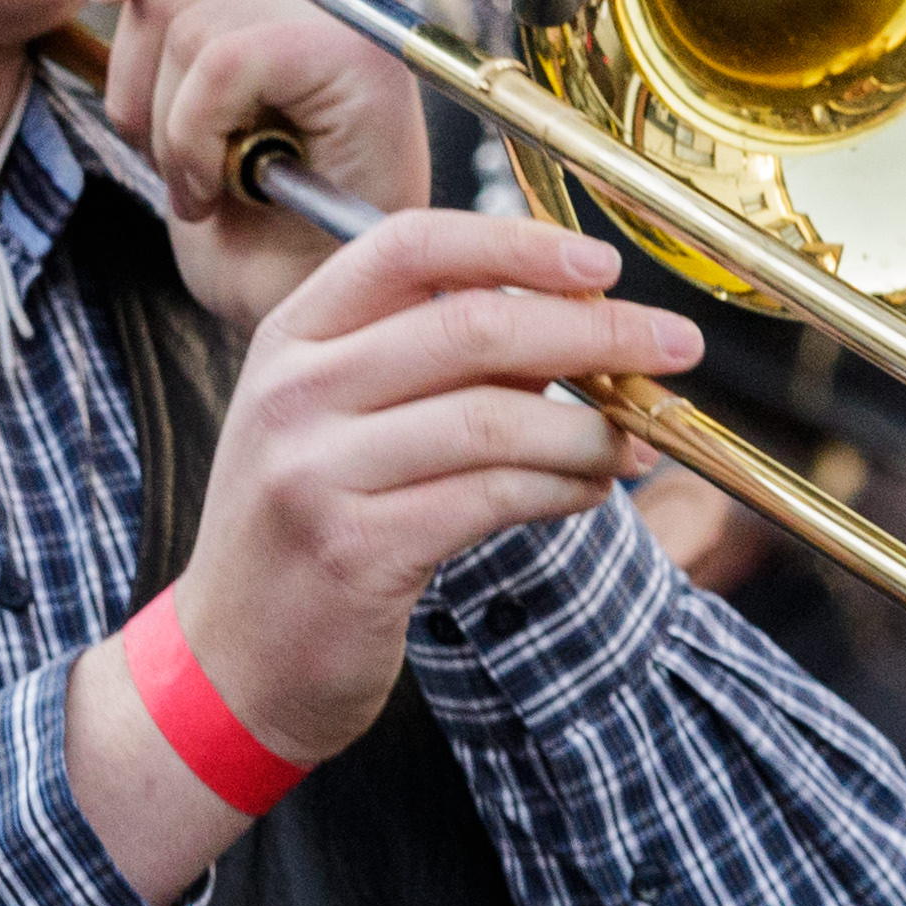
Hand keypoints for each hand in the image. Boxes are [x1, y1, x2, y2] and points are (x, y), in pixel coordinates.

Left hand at [89, 0, 426, 331]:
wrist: (308, 309)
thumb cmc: (257, 216)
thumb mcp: (190, 87)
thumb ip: (175, 4)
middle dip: (145, 71)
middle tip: (181, 149)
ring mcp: (361, 9)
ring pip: (191, 18)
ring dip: (171, 122)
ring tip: (211, 176)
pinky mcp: (362, 56)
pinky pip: (224, 60)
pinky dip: (199, 136)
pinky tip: (228, 185)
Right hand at [168, 211, 695, 764]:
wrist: (232, 661)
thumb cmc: (305, 527)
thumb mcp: (341, 420)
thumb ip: (436, 362)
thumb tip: (575, 318)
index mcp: (292, 337)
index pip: (409, 246)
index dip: (517, 244)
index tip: (603, 262)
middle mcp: (294, 392)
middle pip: (471, 327)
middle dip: (595, 332)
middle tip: (674, 346)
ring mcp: (316, 471)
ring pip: (494, 417)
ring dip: (590, 426)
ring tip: (634, 440)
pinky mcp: (355, 550)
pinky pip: (492, 496)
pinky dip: (562, 486)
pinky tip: (590, 488)